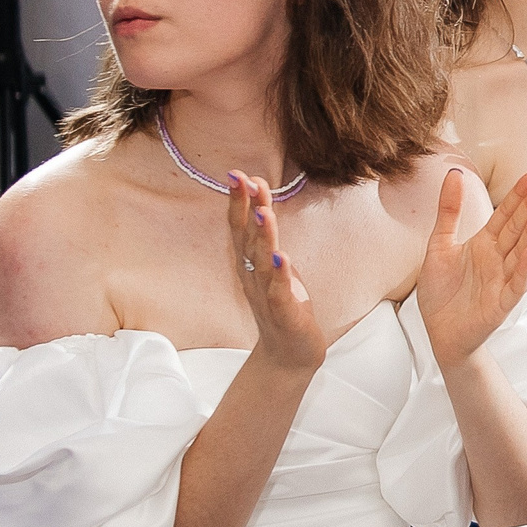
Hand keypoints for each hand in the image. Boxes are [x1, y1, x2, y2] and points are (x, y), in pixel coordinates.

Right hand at [228, 172, 322, 373]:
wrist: (289, 354)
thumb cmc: (281, 303)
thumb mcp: (272, 264)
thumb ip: (264, 236)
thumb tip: (259, 202)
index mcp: (250, 263)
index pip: (240, 227)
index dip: (239, 201)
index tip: (238, 173)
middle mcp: (253, 276)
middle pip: (246, 238)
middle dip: (244, 209)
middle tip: (243, 180)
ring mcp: (266, 294)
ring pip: (262, 262)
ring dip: (262, 237)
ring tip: (262, 213)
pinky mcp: (284, 313)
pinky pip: (279, 292)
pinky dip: (280, 275)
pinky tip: (282, 258)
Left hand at [418, 166, 526, 369]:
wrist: (439, 333)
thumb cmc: (442, 292)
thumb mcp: (439, 245)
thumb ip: (449, 211)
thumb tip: (454, 173)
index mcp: (485, 242)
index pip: (508, 212)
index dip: (521, 193)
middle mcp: (498, 257)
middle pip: (519, 226)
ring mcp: (503, 279)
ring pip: (522, 250)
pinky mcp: (501, 303)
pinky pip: (516, 284)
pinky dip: (523, 268)